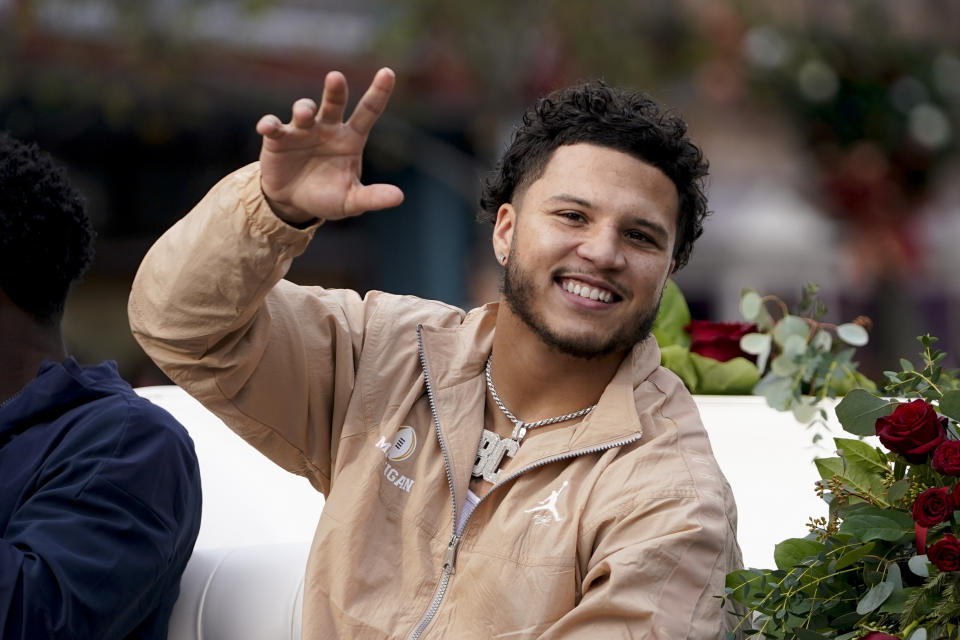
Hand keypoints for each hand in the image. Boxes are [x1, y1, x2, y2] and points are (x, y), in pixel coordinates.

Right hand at [255, 68, 403, 224]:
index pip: (368, 112)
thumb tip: (399, 198)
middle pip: (334, 103)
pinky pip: (273, 126)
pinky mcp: (278, 139)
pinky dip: (269, 124)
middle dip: (335, 90)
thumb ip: (372, 197)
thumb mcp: (352, 201)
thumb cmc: (327, 196)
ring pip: (304, 109)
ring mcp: (302, 130)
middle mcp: (327, 128)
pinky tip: (268, 127)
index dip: (379, 93)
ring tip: (304, 114)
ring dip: (303, 108)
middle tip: (335, 78)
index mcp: (351, 138)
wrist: (294, 203)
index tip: (388, 73)